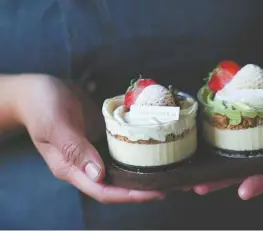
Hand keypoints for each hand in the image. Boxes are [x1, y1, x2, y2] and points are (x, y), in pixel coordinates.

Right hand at [15, 74, 164, 202]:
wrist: (40, 90)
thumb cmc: (42, 106)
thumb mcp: (55, 125)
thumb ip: (75, 149)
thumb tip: (98, 174)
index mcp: (71, 169)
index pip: (104, 191)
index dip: (130, 195)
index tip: (156, 192)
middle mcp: (87, 166)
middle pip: (119, 185)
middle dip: (146, 188)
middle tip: (176, 184)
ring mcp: (97, 152)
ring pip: (124, 170)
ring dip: (148, 173)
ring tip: (174, 172)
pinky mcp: (104, 139)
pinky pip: (125, 151)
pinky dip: (142, 154)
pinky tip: (160, 151)